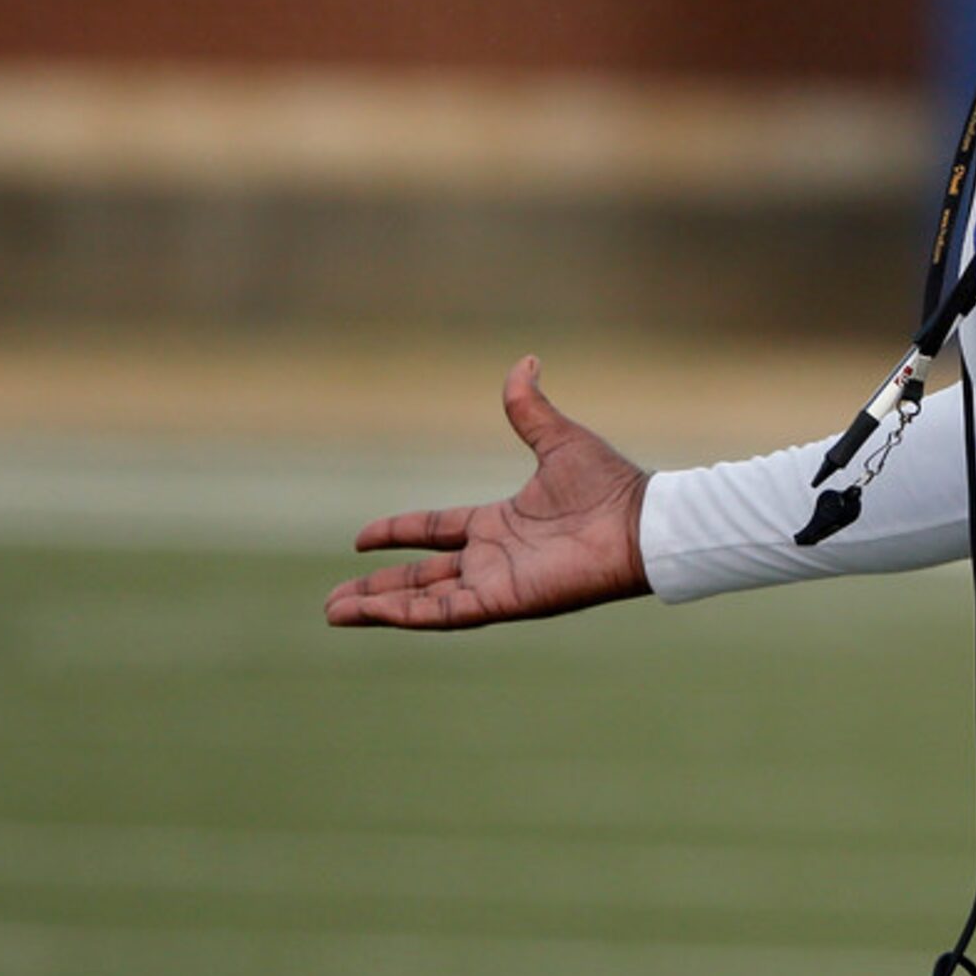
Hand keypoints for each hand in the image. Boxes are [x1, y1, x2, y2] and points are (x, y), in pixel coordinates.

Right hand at [325, 357, 651, 630]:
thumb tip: (526, 361)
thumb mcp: (559, 439)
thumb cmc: (611, 486)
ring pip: (424, 599)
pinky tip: (370, 613)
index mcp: (500, 523)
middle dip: (378, 587)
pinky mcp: (503, 600)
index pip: (436, 530)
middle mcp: (493, 556)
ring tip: (334, 612)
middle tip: (334, 600)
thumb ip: (530, 409)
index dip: (398, 533)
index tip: (361, 539)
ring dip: (378, 606)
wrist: (641, 523)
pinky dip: (406, 614)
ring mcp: (496, 582)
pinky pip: (445, 613)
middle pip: (422, 575)